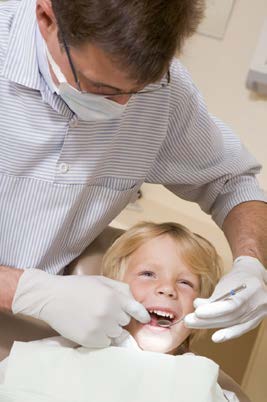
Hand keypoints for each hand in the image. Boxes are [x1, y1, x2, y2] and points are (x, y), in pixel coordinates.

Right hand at [12, 269, 149, 346]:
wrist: (51, 297)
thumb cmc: (77, 286)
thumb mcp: (101, 280)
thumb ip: (120, 289)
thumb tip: (134, 301)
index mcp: (113, 296)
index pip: (136, 310)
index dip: (142, 315)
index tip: (145, 319)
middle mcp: (109, 313)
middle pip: (125, 322)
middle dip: (118, 317)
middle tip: (103, 311)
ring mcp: (99, 327)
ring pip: (116, 334)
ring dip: (110, 328)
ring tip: (95, 319)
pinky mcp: (89, 340)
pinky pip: (105, 343)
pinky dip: (100, 338)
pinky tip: (89, 327)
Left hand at [184, 256, 266, 341]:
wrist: (255, 276)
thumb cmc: (238, 277)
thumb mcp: (227, 282)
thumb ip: (214, 296)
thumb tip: (197, 306)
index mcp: (251, 289)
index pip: (232, 305)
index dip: (214, 311)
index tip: (197, 312)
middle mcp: (257, 303)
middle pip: (230, 316)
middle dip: (207, 320)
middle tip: (188, 320)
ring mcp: (258, 313)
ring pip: (232, 323)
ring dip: (211, 325)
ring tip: (193, 324)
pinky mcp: (255, 320)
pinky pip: (240, 329)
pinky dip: (227, 333)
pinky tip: (216, 338)